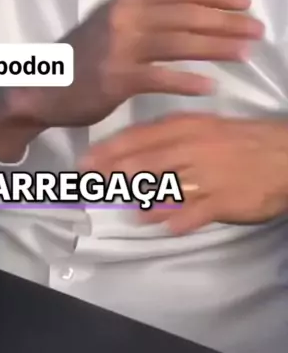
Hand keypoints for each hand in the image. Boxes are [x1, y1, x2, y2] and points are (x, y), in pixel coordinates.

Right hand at [5, 0, 262, 131]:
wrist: (46, 84)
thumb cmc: (87, 51)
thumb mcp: (118, 17)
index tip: (244, 0)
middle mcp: (124, 17)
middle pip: (184, 15)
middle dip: (225, 21)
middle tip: (256, 28)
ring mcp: (120, 47)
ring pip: (178, 43)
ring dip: (215, 47)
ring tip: (245, 52)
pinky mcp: (117, 78)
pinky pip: (159, 77)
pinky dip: (186, 81)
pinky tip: (210, 85)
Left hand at [81, 113, 287, 233]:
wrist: (282, 153)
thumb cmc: (237, 140)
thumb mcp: (202, 128)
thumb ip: (168, 141)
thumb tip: (133, 156)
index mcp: (185, 127)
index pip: (139, 137)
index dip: (110, 149)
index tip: (85, 160)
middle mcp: (190, 147)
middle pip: (145, 162)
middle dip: (113, 173)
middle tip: (89, 184)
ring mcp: (206, 174)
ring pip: (165, 187)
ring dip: (141, 199)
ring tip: (126, 209)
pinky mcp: (222, 199)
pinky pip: (194, 213)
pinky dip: (176, 220)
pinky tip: (162, 226)